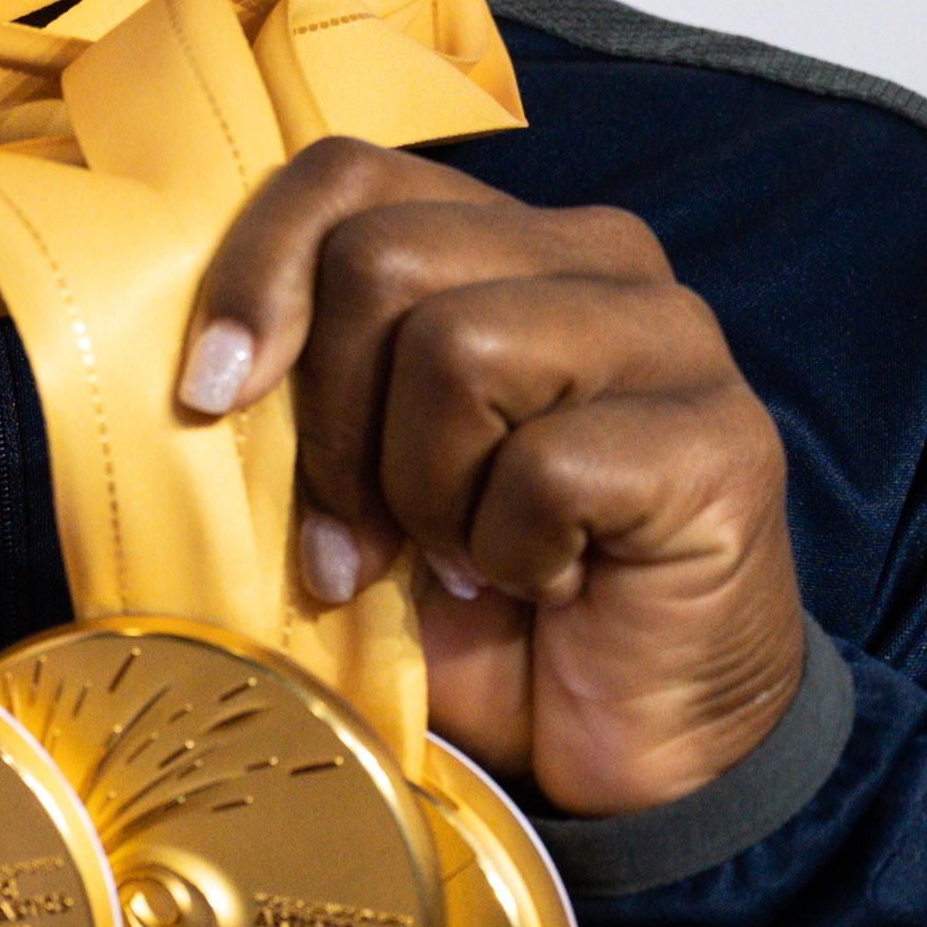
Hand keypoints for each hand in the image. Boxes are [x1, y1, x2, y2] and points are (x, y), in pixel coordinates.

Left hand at [179, 143, 806, 819]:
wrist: (623, 747)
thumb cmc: (478, 608)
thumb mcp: (359, 484)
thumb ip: (306, 396)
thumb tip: (204, 370)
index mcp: (504, 242)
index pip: (347, 179)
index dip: (256, 275)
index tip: (210, 394)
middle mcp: (599, 256)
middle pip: (381, 260)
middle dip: (335, 427)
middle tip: (363, 546)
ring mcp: (674, 339)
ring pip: (457, 348)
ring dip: (428, 497)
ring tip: (471, 562)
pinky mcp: (722, 439)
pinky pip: (546, 469)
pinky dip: (515, 556)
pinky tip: (555, 586)